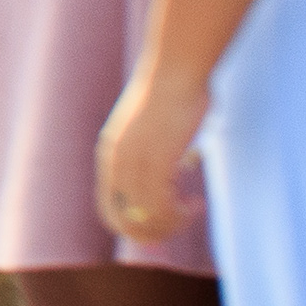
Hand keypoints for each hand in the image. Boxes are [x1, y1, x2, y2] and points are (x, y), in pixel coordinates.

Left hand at [101, 61, 211, 244]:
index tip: (161, 232)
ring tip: (192, 209)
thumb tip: (181, 167)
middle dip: (154, 234)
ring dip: (173, 223)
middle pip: (125, 221)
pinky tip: (196, 202)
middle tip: (181, 224)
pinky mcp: (157, 158)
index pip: (109, 210)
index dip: (133, 229)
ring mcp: (134, 161)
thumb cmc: (172, 96)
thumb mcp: (153, 129)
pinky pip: (162, 204)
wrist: (175, 71)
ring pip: (146, 217)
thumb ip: (157, 151)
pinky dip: (181, 213)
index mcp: (109, 155)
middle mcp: (115, 161)